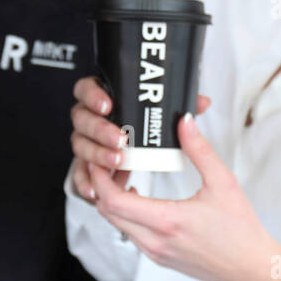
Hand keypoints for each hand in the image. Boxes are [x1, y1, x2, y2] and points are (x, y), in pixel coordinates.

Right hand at [69, 76, 210, 200]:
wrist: (135, 152)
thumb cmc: (147, 127)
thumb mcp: (165, 115)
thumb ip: (181, 105)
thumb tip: (202, 102)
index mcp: (101, 97)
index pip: (85, 89)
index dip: (92, 96)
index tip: (109, 105)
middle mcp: (88, 119)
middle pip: (82, 120)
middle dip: (100, 130)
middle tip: (121, 139)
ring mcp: (84, 142)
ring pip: (80, 147)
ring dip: (97, 155)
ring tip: (118, 162)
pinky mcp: (84, 167)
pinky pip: (78, 175)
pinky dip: (84, 183)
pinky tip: (96, 191)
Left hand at [87, 113, 280, 280]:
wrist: (252, 268)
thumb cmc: (241, 230)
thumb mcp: (223, 182)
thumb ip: (200, 150)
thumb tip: (184, 122)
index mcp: (167, 221)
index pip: (113, 201)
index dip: (99, 178)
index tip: (99, 159)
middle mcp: (155, 241)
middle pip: (107, 212)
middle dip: (102, 184)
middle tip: (112, 161)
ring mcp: (155, 253)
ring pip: (117, 223)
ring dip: (113, 199)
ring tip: (127, 174)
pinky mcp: (159, 258)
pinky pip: (131, 233)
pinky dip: (126, 213)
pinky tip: (140, 195)